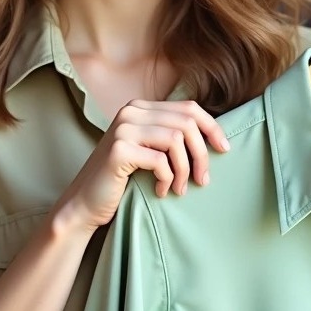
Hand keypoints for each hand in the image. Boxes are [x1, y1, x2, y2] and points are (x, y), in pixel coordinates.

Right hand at [55, 100, 229, 233]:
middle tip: (203, 180)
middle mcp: (131, 111)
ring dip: (185, 170)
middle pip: (186, 123)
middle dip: (201, 154)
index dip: (212, 128)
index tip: (224, 149)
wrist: (86, 203)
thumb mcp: (150, 151)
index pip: (189, 108)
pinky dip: (168, 179)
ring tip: (180, 189)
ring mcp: (123, 128)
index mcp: (140, 107)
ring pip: (176, 140)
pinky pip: (161, 161)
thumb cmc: (123, 180)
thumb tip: (215, 136)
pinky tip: (161, 191)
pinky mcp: (119, 150)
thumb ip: (171, 136)